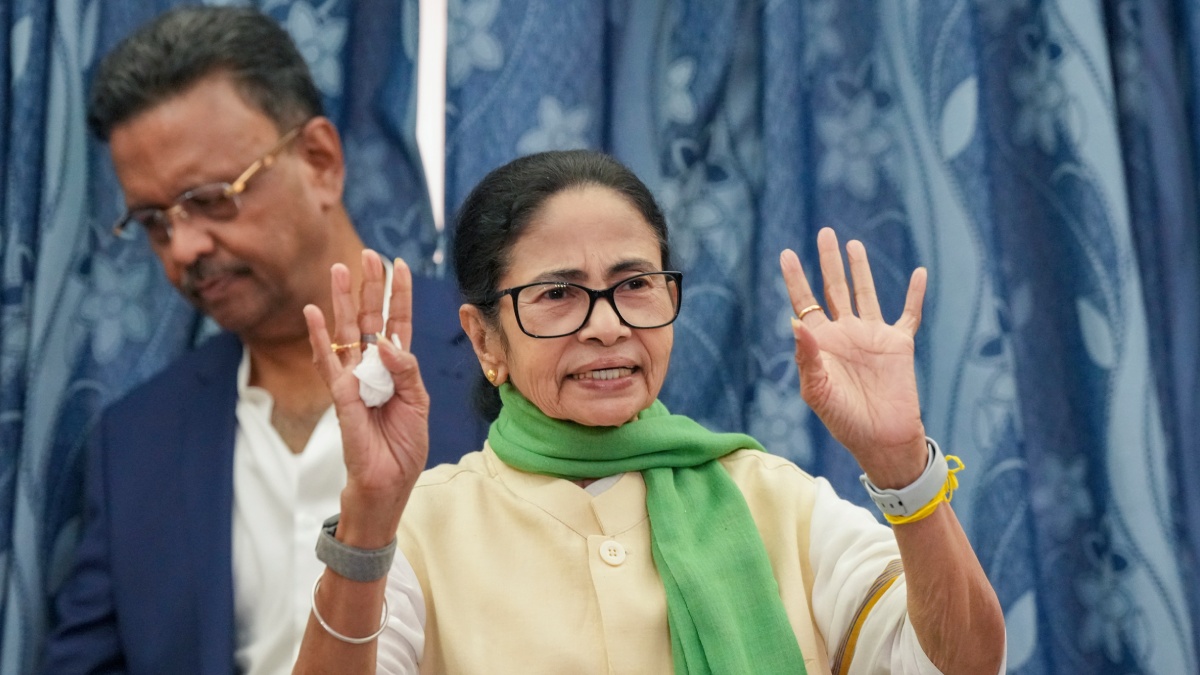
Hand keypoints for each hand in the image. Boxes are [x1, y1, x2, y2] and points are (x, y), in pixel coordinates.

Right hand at [303, 250, 429, 546]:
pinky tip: (312, 312)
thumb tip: (388, 343)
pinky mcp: (340, 396)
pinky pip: (327, 362)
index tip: (400, 264)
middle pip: (370, 319)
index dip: (399, 295)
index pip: (397, 323)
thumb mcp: (419, 405)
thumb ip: (408, 371)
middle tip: (368, 254)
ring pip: (346, 332)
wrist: (388, 485)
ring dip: (342, 300)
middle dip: (370, 286)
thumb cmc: (403, 447)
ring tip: (338, 269)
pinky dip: (319, 337)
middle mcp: (372, 369)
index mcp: (397, 369)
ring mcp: (353, 379)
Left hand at [780, 228, 927, 487]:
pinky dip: (915, 293)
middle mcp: (845, 333)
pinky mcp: (899, 344)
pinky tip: (919, 272)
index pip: (804, 303)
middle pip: (834, 289)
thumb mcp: (817, 391)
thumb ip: (807, 356)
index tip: (786, 254)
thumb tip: (795, 322)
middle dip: (828, 262)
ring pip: (866, 293)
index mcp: (821, 343)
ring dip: (860, 269)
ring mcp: (873, 336)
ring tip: (853, 244)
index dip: (796, 279)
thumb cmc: (844, 420)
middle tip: (824, 232)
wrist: (881, 439)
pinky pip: (909, 313)